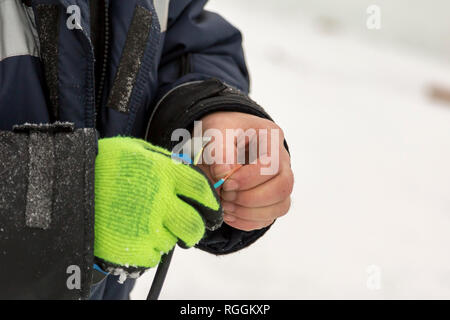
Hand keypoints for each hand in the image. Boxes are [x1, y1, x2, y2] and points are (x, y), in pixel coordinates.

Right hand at [94, 137, 221, 271]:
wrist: (68, 185)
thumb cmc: (103, 164)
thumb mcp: (137, 150)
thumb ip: (165, 163)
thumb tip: (186, 173)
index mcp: (165, 174)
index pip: (202, 191)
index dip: (210, 202)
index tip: (211, 208)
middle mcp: (161, 202)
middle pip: (195, 225)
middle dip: (195, 229)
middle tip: (188, 227)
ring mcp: (147, 227)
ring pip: (173, 241)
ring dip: (165, 235)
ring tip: (145, 224)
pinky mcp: (133, 249)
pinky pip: (153, 256)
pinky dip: (147, 249)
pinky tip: (133, 235)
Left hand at [198, 112, 292, 231]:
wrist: (221, 138)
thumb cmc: (221, 130)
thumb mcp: (216, 129)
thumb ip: (219, 149)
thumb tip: (223, 175)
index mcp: (271, 138)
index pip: (272, 164)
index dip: (249, 179)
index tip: (226, 182)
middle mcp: (282, 160)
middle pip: (283, 187)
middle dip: (251, 198)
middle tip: (225, 195)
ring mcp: (279, 181)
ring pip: (280, 206)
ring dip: (250, 212)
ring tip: (225, 205)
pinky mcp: (271, 200)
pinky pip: (269, 218)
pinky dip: (247, 221)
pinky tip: (228, 214)